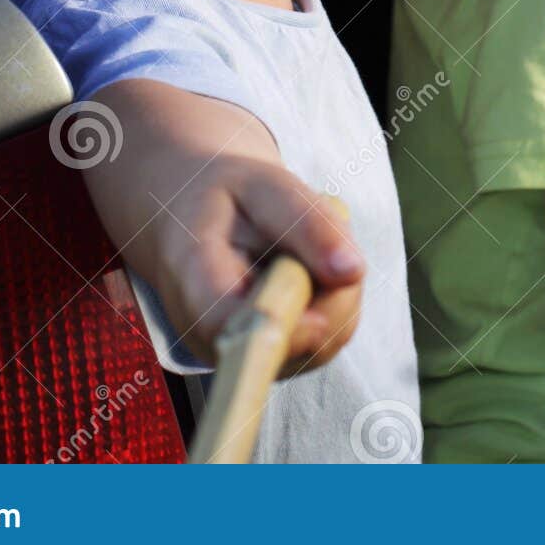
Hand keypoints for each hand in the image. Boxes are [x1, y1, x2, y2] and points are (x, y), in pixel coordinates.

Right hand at [78, 81, 366, 373]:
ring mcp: (238, 352)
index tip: (319, 317)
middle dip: (329, 291)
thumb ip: (306, 222)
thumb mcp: (264, 185)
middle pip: (286, 340)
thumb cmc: (226, 197)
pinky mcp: (267, 359)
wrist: (194, 218)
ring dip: (335, 292)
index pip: (224, 320)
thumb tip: (353, 271)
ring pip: (318, 342)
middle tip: (321, 232)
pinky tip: (309, 269)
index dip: (277, 325)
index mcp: (191, 274)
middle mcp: (206, 332)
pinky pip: (325, 339)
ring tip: (307, 245)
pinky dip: (333, 302)